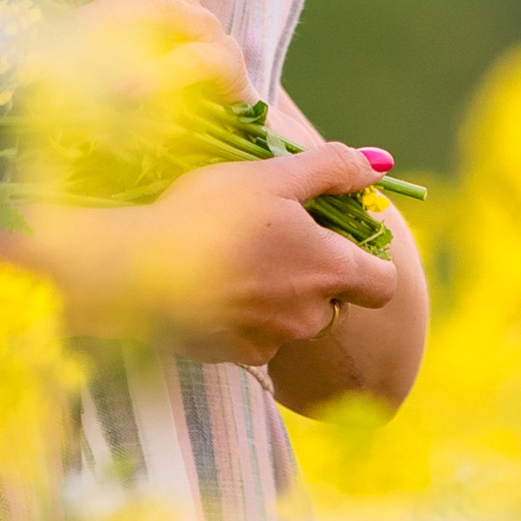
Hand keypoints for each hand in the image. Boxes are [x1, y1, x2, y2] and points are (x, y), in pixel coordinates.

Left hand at [29, 0, 251, 103]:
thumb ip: (50, 30)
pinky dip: (155, 74)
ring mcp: (198, 22)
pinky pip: (192, 60)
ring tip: (68, 44)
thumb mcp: (91, 42)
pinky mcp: (224, 62)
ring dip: (109, 17)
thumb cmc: (140, 73)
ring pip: (158, 2)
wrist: (219, 118)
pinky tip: (122, 91)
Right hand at [121, 144, 398, 366]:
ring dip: (275, 296)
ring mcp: (271, 341)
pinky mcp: (232, 355)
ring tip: (230, 258)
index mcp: (329, 270)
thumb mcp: (272, 176)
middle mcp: (310, 316)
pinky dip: (239, 315)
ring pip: (290, 319)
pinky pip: (251, 336)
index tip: (337, 239)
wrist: (136, 270)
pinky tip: (206, 285)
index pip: (384, 283)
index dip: (370, 262)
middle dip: (312, 275)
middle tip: (270, 239)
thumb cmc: (209, 214)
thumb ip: (331, 169)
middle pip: (332, 300)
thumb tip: (378, 165)